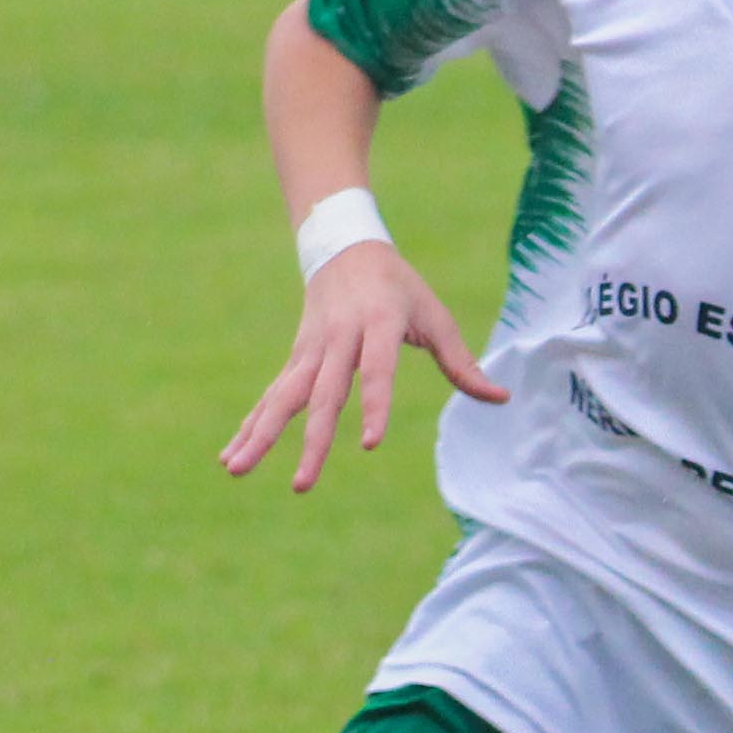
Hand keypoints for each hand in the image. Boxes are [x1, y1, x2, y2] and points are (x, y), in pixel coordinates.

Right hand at [219, 245, 506, 492]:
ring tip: (235, 471)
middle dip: (311, 443)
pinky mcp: (295, 359)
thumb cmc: (400, 288)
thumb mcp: (435, 316)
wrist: (343, 247)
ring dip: (260, 436)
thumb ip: (463, 362)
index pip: (375, 371)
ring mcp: (309, 350)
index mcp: (376, 325)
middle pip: (322, 396)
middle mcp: (337, 339)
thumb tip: (501, 398)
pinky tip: (232, 455)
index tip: (371, 444)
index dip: (374, 406)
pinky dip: (251, 424)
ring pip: (282, 397)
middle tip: (302, 486)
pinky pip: (271, 396)